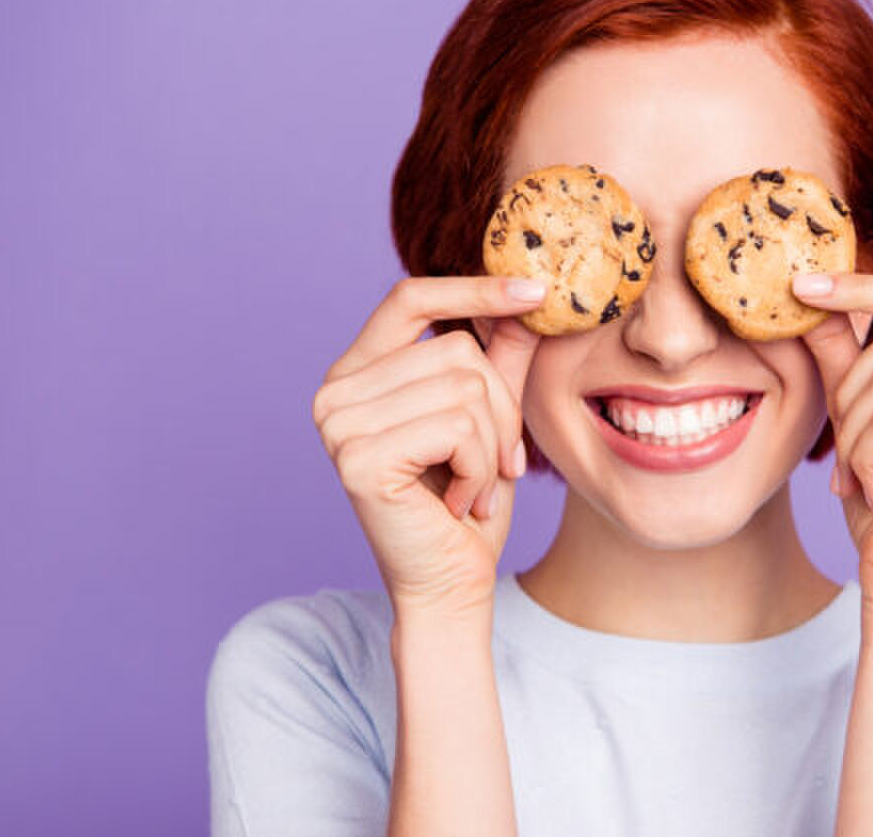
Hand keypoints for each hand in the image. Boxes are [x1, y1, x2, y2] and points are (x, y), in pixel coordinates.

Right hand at [311, 275, 544, 613]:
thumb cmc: (467, 502)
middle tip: (494, 464)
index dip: (473, 288)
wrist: (451, 585)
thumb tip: (528, 294)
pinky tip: (459, 503)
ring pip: (464, 387)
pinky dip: (479, 468)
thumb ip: (498, 356)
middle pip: (456, 348)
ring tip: (473, 487)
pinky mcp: (360, 457)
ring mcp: (339, 423)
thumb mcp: (489, 417)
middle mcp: (336, 391)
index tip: (537, 291)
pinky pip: (458, 427)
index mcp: (358, 371)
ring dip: (491, 445)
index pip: (409, 297)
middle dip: (499, 409)